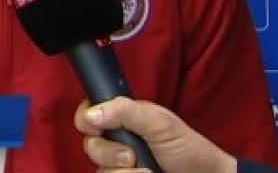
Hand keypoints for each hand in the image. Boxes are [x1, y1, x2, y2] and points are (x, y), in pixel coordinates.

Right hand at [74, 97, 236, 172]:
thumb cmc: (189, 150)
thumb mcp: (160, 123)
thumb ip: (126, 111)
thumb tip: (92, 114)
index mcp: (122, 121)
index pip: (88, 115)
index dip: (87, 122)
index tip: (97, 127)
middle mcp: (117, 143)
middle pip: (90, 146)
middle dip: (110, 153)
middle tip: (132, 155)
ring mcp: (120, 167)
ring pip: (100, 170)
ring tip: (147, 171)